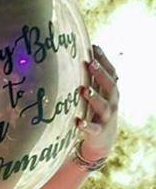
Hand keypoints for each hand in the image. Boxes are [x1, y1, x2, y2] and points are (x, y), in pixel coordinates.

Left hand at [78, 45, 118, 160]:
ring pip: (102, 106)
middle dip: (100, 74)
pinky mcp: (98, 132)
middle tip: (90, 63)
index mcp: (111, 91)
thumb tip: (83, 56)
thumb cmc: (97, 112)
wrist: (103, 140)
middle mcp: (111, 102)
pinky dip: (86, 125)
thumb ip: (93, 79)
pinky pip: (92, 129)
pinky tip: (78, 122)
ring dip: (94, 98)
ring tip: (84, 90)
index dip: (104, 60)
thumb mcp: (98, 95)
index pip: (111, 73)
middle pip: (109, 86)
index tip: (94, 47)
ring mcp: (105, 117)